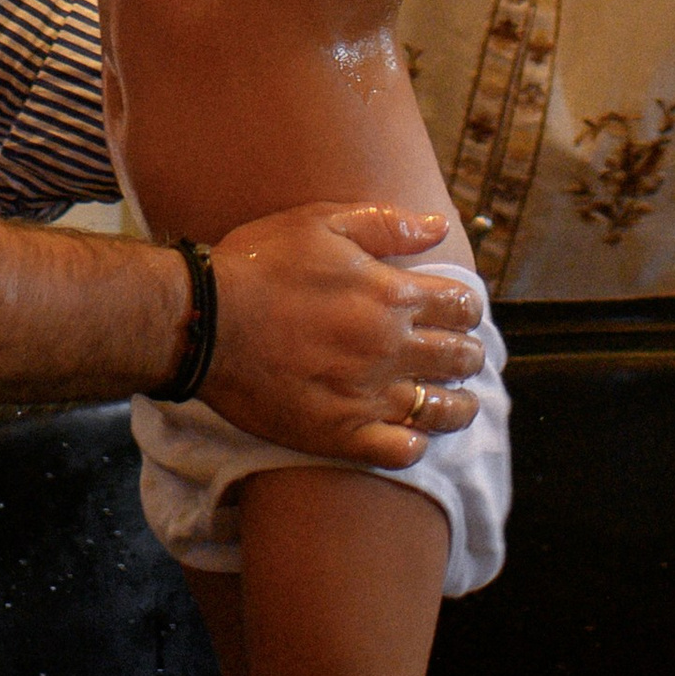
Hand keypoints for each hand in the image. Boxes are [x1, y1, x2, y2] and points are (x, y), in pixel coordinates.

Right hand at [203, 203, 482, 470]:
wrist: (206, 322)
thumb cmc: (259, 264)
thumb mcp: (320, 222)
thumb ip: (386, 224)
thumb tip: (438, 227)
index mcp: (390, 294)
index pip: (462, 305)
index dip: (468, 308)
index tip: (460, 311)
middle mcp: (390, 347)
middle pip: (461, 358)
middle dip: (468, 354)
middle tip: (460, 354)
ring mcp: (368, 396)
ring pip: (442, 411)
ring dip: (458, 404)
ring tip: (455, 401)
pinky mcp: (341, 434)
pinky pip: (401, 453)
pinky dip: (414, 445)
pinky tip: (409, 435)